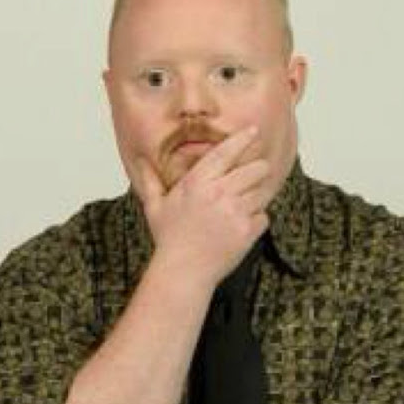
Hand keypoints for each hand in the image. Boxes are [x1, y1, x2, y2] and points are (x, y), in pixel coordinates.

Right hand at [130, 126, 272, 288]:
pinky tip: (240, 226)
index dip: (242, 139)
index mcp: (197, 183)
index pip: (225, 152)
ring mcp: (235, 212)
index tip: (253, 131)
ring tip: (240, 206)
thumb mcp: (155, 206)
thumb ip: (150, 180)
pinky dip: (257, 220)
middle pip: (256, 169)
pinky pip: (264, 216)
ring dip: (256, 196)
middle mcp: (218, 193)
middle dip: (258, 169)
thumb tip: (139, 160)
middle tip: (253, 175)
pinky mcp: (247, 231)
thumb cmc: (169, 239)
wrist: (182, 272)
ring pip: (262, 191)